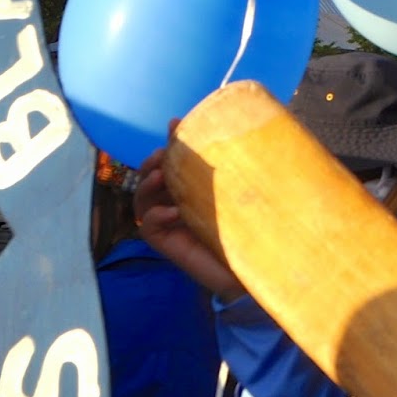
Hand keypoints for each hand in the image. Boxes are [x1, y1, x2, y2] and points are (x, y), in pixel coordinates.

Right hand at [133, 134, 244, 301]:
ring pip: (143, 200)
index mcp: (192, 190)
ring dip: (147, 186)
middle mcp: (177, 205)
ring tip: (160, 177)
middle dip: (151, 162)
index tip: (175, 124)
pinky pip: (149, 227)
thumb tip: (242, 133)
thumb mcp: (243, 194)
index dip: (170, 143)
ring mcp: (171, 225)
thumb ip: (236, 167)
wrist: (254, 271)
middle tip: (163, 154)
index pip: (174, 162)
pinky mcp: (168, 245)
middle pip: (150, 178)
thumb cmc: (252, 231)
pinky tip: (173, 212)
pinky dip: (157, 216)